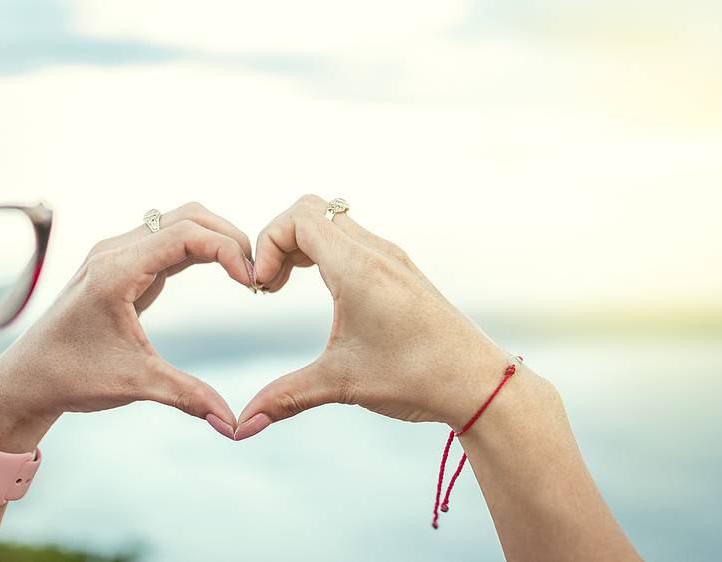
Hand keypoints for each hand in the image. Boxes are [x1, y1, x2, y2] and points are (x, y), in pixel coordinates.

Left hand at [0, 202, 253, 450]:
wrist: (28, 379)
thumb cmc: (73, 378)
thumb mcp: (136, 384)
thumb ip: (188, 397)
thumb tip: (233, 425)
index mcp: (116, 270)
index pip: (186, 234)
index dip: (228, 250)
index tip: (252, 281)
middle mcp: (115, 250)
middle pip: (187, 216)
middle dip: (229, 237)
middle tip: (258, 272)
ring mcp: (117, 253)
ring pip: (179, 221)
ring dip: (216, 238)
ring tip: (245, 271)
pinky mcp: (122, 263)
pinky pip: (169, 239)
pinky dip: (201, 247)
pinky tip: (222, 270)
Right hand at [235, 195, 512, 439]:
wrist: (477, 383)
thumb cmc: (415, 377)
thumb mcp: (342, 384)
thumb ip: (286, 398)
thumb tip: (243, 427)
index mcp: (359, 268)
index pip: (299, 217)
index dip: (267, 243)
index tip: (262, 289)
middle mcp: (376, 252)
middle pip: (312, 210)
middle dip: (279, 240)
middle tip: (270, 285)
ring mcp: (392, 258)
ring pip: (334, 221)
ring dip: (302, 245)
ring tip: (287, 286)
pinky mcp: (401, 270)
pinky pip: (353, 238)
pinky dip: (326, 252)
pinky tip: (325, 291)